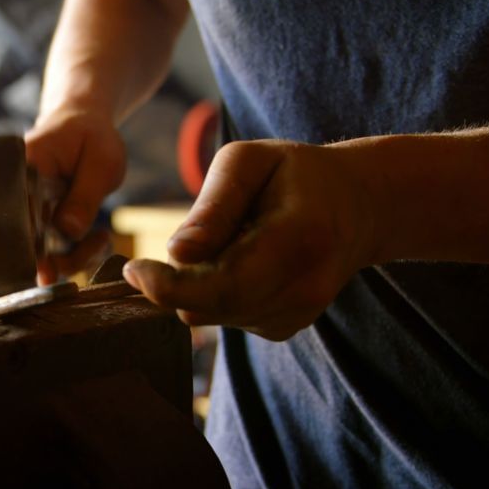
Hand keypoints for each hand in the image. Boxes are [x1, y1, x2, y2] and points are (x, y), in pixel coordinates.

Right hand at [25, 107, 125, 283]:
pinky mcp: (42, 222)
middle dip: (55, 260)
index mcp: (22, 167)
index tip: (45, 269)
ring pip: (40, 251)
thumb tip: (67, 231)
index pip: (16, 210)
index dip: (28, 243)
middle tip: (90, 254)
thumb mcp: (101, 162)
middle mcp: (17, 192)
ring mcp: (28, 210)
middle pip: (23, 239)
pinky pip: (54, 249)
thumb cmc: (92, 137)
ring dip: (72, 258)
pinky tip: (100, 239)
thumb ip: (84, 197)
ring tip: (102, 241)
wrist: (85, 126)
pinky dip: (78, 253)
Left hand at [122, 139, 378, 340]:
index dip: (166, 285)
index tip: (132, 268)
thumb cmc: (294, 173)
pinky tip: (238, 262)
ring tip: (226, 243)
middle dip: (174, 282)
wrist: (356, 206)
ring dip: (196, 285)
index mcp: (298, 239)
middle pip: (208, 306)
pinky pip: (225, 318)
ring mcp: (296, 314)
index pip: (221, 284)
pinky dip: (215, 294)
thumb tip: (178, 253)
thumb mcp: (249, 161)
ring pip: (211, 315)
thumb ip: (214, 205)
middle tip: (176, 243)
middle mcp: (303, 287)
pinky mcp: (284, 327)